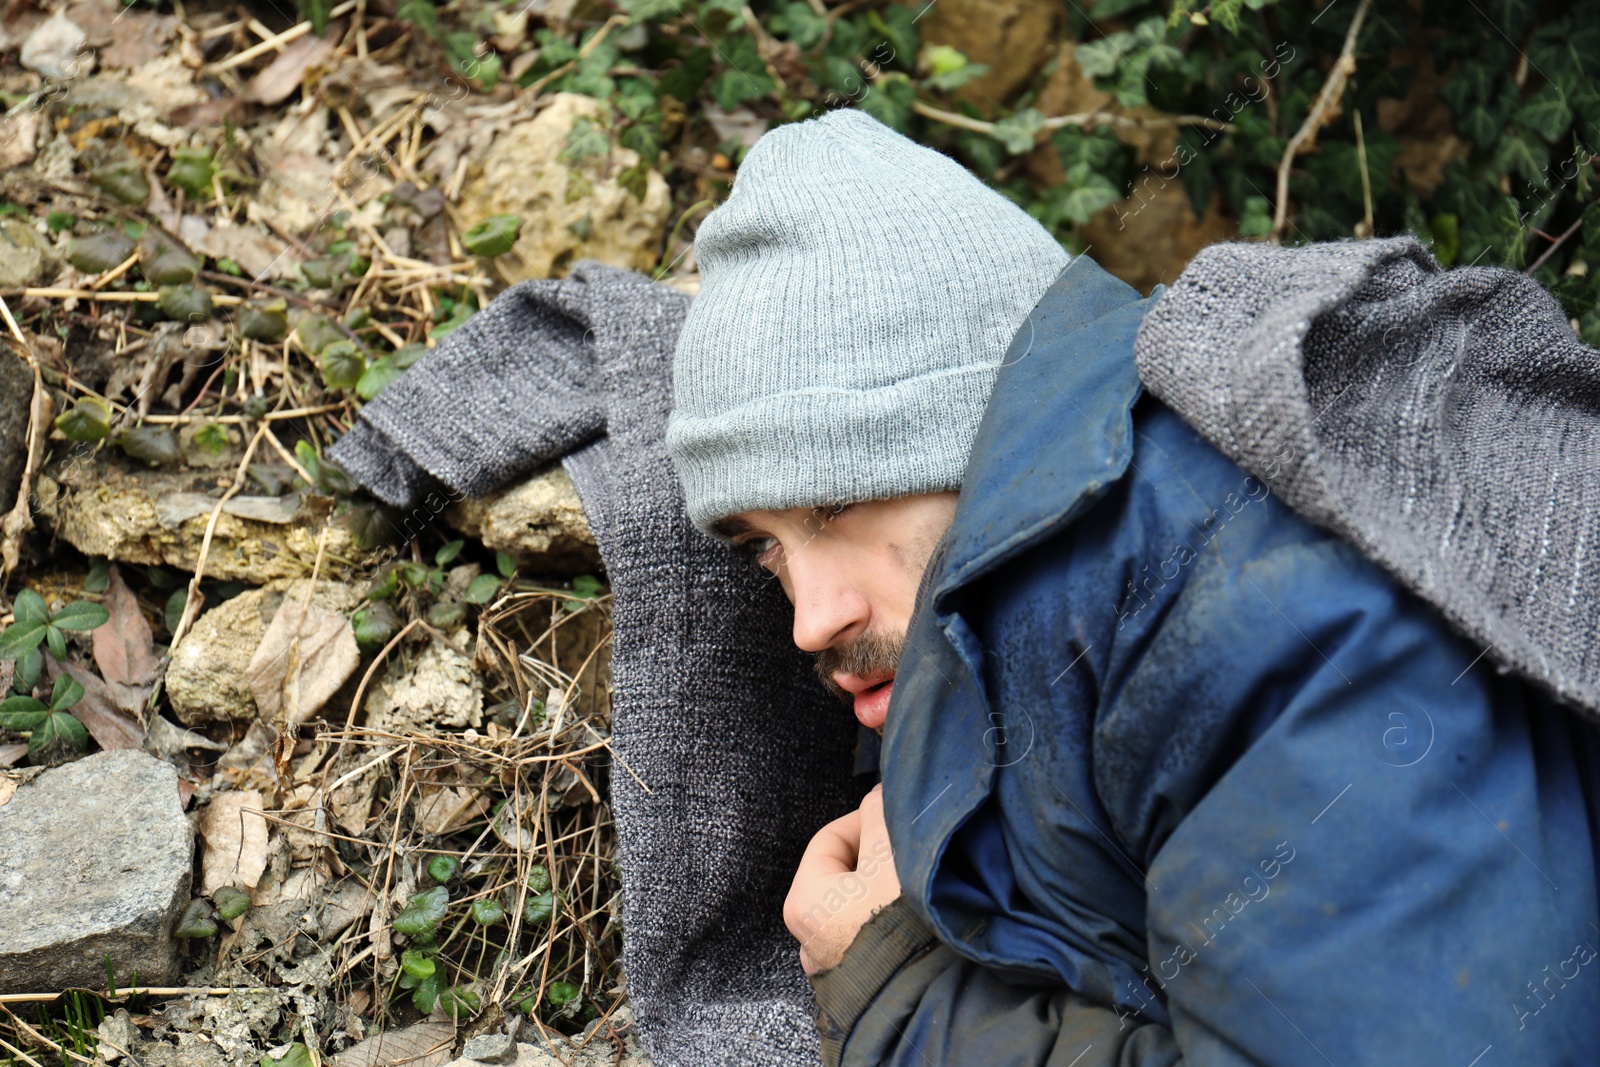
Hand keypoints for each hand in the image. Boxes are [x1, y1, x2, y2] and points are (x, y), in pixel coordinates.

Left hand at [783, 783, 902, 974]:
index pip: (830, 838)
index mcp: (803, 900)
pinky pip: (865, 930)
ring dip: (882, 887)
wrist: (925, 993)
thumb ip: (879, 818)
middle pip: (841, 870)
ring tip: (910, 884)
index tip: (892, 821)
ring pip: (855, 901)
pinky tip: (909, 915)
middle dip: (875, 855)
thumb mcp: (889, 859)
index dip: (864, 821)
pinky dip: (884, 916)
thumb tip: (876, 798)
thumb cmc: (899, 927)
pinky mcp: (855, 976)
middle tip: (905, 853)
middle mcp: (807, 933)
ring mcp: (830, 959)